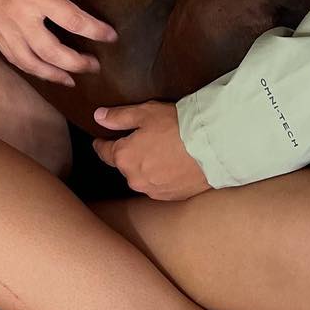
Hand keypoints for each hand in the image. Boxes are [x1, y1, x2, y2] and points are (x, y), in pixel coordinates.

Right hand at [0, 0, 115, 86]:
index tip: (111, 36)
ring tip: (72, 78)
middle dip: (77, 63)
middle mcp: (19, 15)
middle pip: (52, 51)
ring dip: (54, 74)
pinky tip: (45, 71)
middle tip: (94, 66)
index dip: (95, 30)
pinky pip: (13, 58)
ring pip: (31, 62)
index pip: (72, 19)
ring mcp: (4, 27)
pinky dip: (31, 69)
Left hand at [92, 102, 210, 200]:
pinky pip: (160, 185)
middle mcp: (134, 179)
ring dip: (147, 167)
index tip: (100, 141)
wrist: (211, 148)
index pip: (104, 152)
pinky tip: (173, 165)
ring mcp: (153, 190)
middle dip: (130, 154)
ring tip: (162, 153)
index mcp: (124, 158)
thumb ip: (119, 117)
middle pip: (125, 165)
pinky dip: (162, 176)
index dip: (101, 144)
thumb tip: (98, 117)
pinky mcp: (171, 197)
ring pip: (142, 177)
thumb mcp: (145, 113)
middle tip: (144, 140)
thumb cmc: (177, 127)